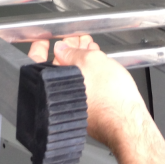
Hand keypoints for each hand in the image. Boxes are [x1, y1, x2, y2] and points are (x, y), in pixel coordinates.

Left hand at [28, 36, 164, 163]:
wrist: (128, 123)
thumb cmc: (111, 99)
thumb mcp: (92, 60)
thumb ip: (73, 52)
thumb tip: (62, 48)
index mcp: (53, 85)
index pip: (36, 62)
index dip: (40, 47)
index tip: (45, 40)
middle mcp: (58, 98)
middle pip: (57, 68)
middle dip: (68, 51)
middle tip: (77, 41)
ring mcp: (72, 105)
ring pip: (72, 78)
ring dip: (80, 61)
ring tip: (91, 50)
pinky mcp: (85, 111)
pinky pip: (82, 88)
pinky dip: (87, 75)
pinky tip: (97, 66)